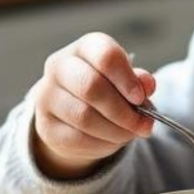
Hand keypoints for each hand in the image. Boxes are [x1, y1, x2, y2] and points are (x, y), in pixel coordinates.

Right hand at [30, 33, 156, 180]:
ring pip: (84, 117)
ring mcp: (47, 96)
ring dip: (115, 131)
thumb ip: (138, 81)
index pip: (105, 55)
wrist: (73, 115)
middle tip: (143, 124)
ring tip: (130, 133)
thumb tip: (147, 85)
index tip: (141, 98)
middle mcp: (59, 67)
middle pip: (91, 86)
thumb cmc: (106, 91)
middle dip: (123, 111)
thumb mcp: (125, 80)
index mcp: (84, 49)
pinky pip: (76, 138)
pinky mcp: (45, 126)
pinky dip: (101, 144)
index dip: (127, 79)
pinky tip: (112, 141)